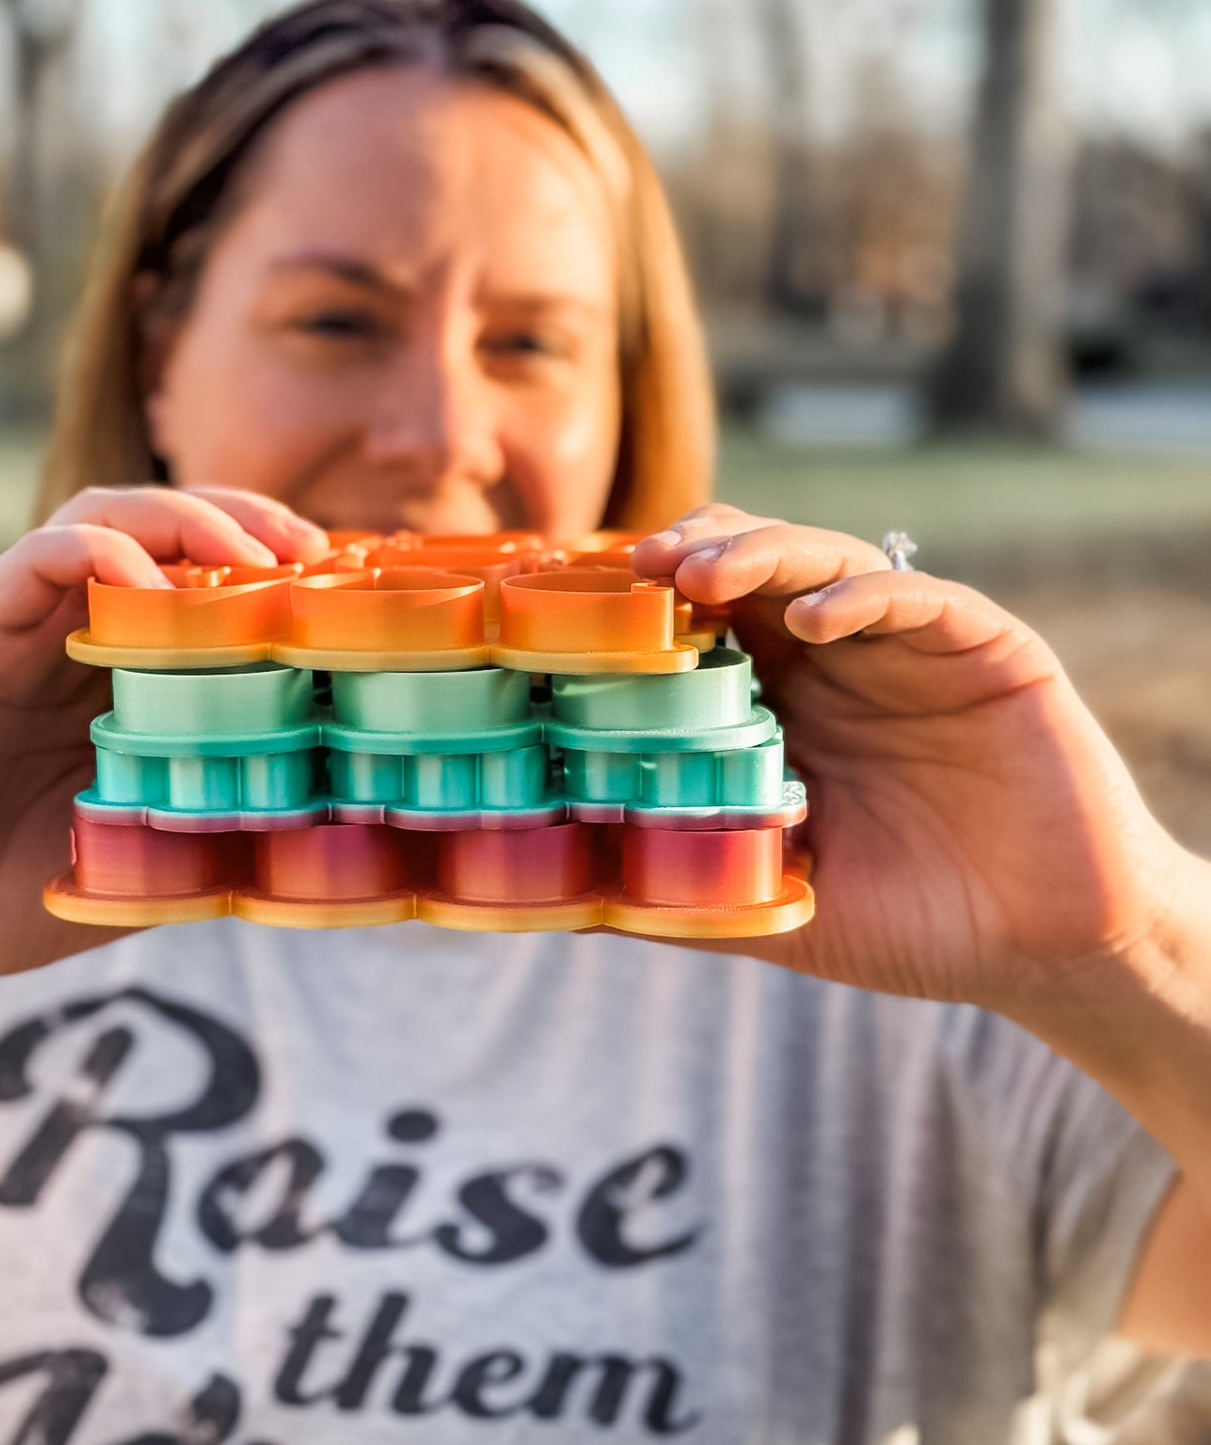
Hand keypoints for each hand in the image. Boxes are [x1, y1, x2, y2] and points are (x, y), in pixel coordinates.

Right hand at [0, 487, 327, 1025]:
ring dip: (191, 519)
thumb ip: (205, 832)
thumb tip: (316, 837)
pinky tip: (153, 583)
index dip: (276, 574)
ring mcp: (22, 635)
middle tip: (319, 554)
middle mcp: (74, 641)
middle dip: (250, 524)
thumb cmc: (1, 899)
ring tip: (258, 553)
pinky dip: (100, 551)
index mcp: (117, 681)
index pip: (203, 588)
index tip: (346, 593)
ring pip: (106, 520)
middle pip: (167, 533)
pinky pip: (33, 561)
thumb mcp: (136, 863)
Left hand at [630, 503, 1183, 1007]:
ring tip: (703, 575)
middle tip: (643, 566)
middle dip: (697, 554)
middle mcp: (840, 661)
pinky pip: (923, 600)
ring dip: (762, 556)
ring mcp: (910, 648)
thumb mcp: (776, 904)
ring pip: (828, 562)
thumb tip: (570, 901)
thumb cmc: (909, 923)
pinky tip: (815, 618)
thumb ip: (687, 886)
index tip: (587, 605)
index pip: (707, 622)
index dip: (650, 602)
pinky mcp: (988, 650)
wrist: (1044, 951)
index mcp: (785, 704)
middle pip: (756, 568)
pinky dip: (864, 596)